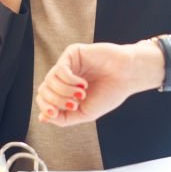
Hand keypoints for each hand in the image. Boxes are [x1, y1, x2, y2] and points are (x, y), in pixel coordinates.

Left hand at [35, 42, 164, 125]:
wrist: (127, 77)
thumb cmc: (110, 93)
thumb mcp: (85, 113)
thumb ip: (64, 118)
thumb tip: (43, 118)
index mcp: (65, 90)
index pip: (44, 98)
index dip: (46, 107)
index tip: (56, 114)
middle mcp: (64, 77)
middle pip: (43, 90)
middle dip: (56, 101)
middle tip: (74, 103)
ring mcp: (68, 64)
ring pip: (50, 80)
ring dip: (65, 92)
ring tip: (82, 94)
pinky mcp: (73, 53)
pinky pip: (60, 69)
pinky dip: (69, 81)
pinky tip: (83, 84)